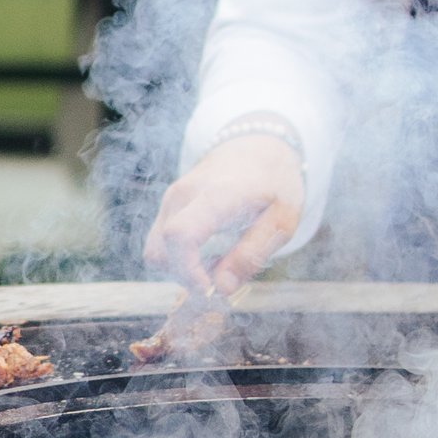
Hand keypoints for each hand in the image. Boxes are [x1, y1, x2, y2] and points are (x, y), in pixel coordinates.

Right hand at [143, 134, 302, 302]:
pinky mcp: (168, 203)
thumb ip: (252, 254)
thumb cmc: (275, 184)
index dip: (188, 272)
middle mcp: (185, 193)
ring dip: (179, 268)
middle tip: (220, 284)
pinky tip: (205, 256)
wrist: (258, 146)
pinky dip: (176, 257)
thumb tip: (221, 289)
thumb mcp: (282, 220)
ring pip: (155, 249)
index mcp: (217, 195)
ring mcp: (172, 196)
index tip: (211, 290)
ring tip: (215, 267)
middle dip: (185, 277)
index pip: (180, 235)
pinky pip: (159, 241)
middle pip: (160, 249)